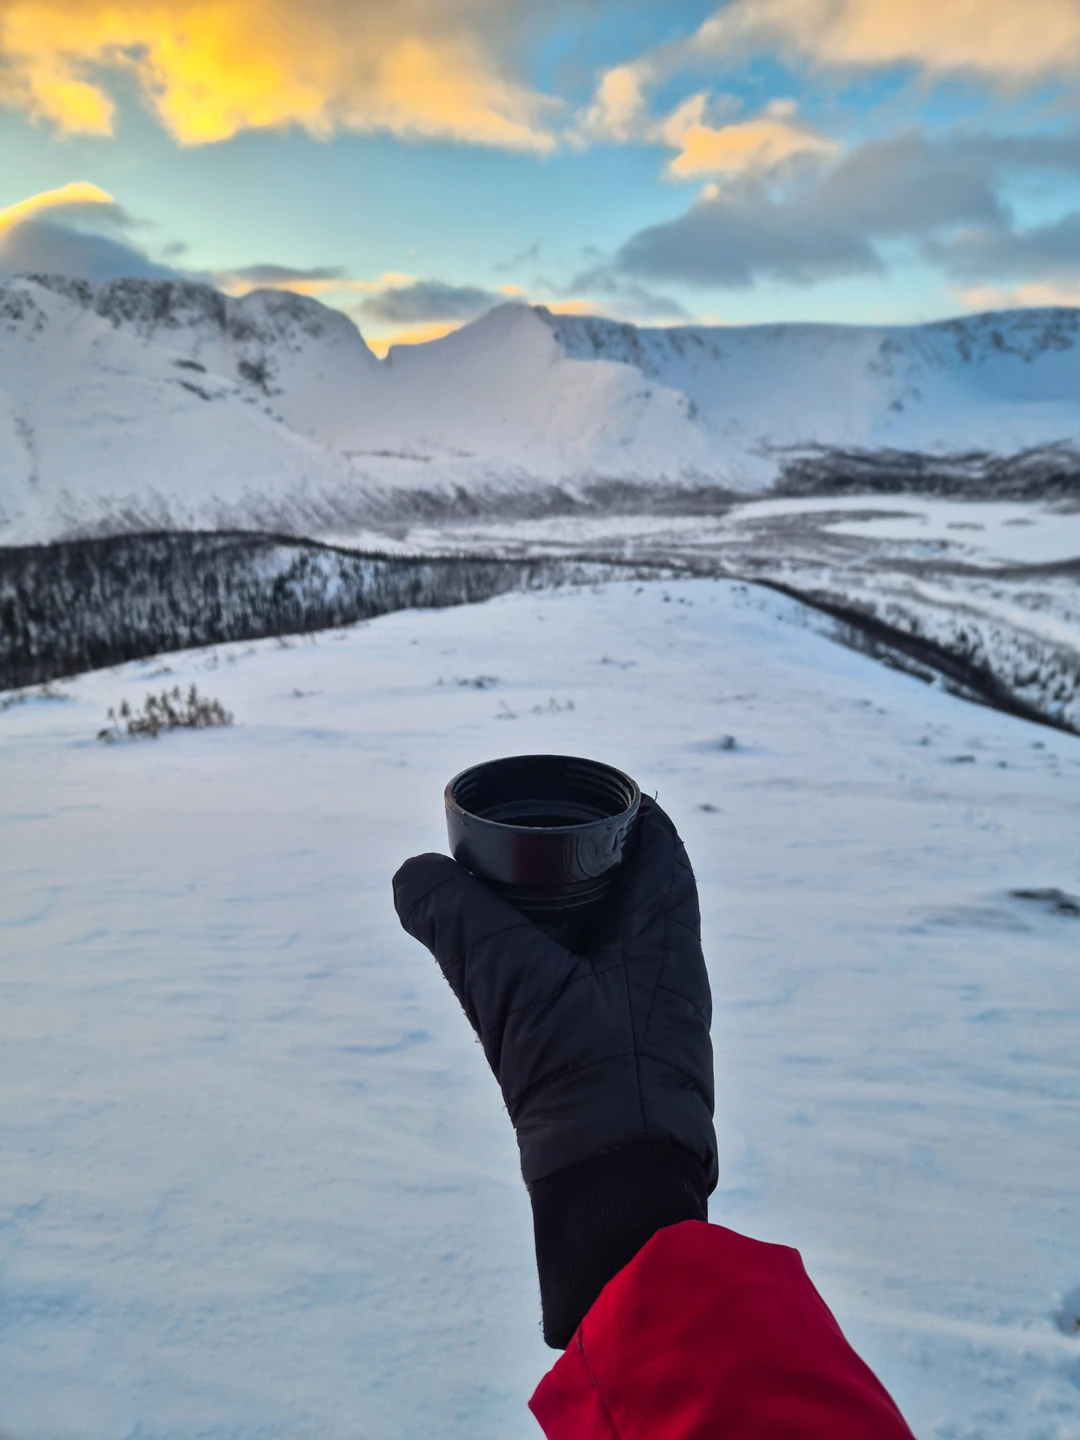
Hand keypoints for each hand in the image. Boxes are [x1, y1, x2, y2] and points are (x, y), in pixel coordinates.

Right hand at [392, 795, 717, 1192]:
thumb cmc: (586, 1084)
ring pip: (609, 934)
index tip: (559, 798)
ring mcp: (652, 1011)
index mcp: (666, 931)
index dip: (611, 809)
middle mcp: (670, 965)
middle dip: (576, 858)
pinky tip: (514, 977)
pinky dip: (558, 961)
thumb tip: (410, 874)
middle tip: (515, 849)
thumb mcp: (510, 986)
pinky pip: (594, 980)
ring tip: (503, 906)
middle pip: (630, 881)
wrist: (617, 1198)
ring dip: (563, 913)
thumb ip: (456, 922)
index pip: (655, 838)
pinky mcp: (627, 1052)